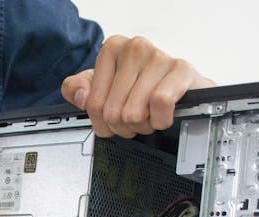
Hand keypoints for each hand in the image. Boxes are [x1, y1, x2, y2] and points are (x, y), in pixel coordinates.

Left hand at [62, 35, 213, 137]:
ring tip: (148, 116)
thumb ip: (76, 90)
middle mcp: (134, 48)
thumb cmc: (140, 87)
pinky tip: (161, 116)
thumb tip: (80, 96)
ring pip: (134, 112)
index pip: (93, 104)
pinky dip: (160, 120)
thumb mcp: (101, 88)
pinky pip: (160, 103)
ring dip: (143, 125)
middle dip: (124, 126)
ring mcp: (158, 56)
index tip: (113, 119)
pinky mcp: (180, 69)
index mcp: (111, 50)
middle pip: (113, 112)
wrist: (181, 87)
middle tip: (135, 120)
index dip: (103, 122)